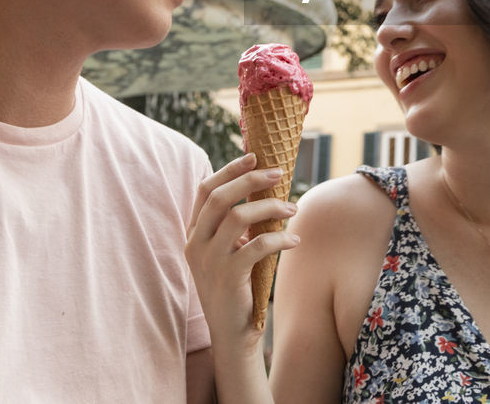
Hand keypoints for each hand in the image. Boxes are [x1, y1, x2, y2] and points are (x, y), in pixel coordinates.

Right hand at [185, 153, 300, 347]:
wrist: (232, 334)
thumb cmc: (237, 287)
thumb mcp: (229, 252)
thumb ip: (235, 226)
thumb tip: (262, 191)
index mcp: (194, 234)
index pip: (205, 190)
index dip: (229, 170)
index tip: (253, 156)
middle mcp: (195, 244)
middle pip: (220, 197)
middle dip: (250, 180)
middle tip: (278, 173)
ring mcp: (208, 261)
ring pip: (237, 217)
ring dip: (270, 207)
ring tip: (292, 209)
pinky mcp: (227, 277)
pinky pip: (256, 246)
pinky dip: (279, 238)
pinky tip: (295, 240)